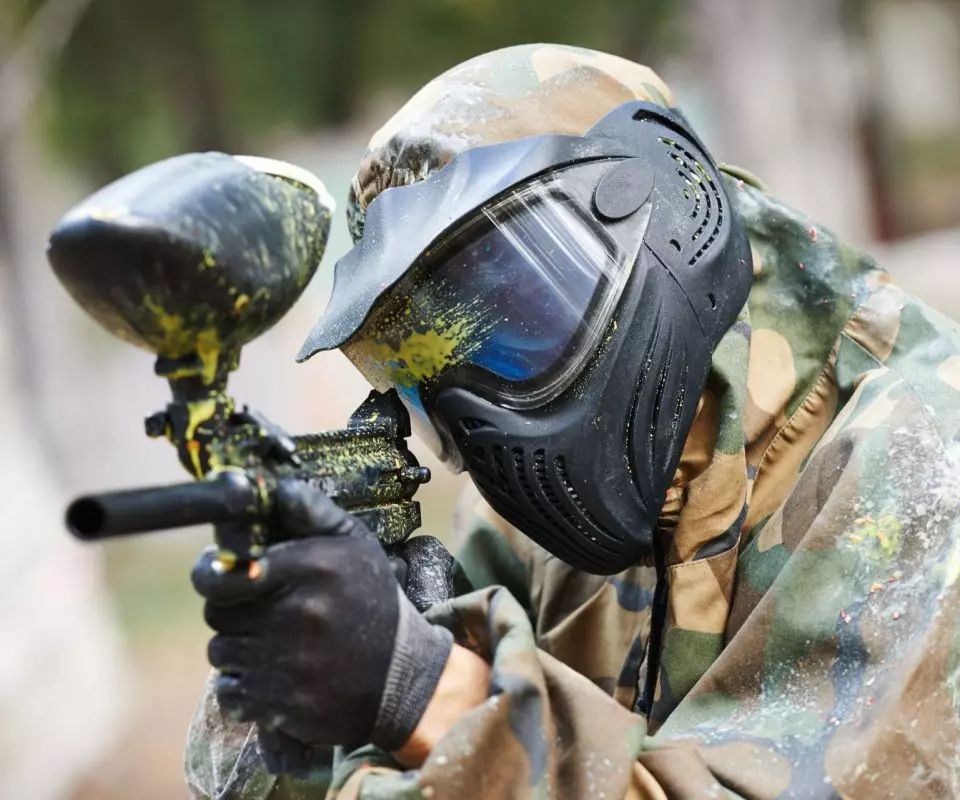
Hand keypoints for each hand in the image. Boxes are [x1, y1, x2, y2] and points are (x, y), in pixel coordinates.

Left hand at [191, 479, 453, 752]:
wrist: (402, 676)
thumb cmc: (371, 601)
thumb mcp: (354, 545)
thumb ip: (311, 511)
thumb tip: (272, 487)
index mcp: (310, 568)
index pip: (224, 572)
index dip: (215, 574)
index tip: (225, 577)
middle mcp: (296, 614)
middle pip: (217, 612)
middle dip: (233, 610)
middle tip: (262, 609)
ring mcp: (286, 664)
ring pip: (221, 652)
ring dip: (239, 648)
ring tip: (276, 643)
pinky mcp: (279, 705)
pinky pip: (231, 693)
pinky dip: (246, 687)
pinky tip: (277, 676)